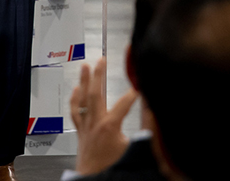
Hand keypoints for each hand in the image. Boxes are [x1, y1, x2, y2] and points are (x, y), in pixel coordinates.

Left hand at [71, 56, 138, 174]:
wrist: (94, 179)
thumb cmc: (113, 167)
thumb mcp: (133, 148)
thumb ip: (146, 130)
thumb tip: (155, 114)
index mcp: (109, 126)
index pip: (124, 102)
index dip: (134, 92)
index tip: (141, 83)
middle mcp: (95, 123)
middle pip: (96, 94)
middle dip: (99, 75)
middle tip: (102, 60)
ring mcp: (86, 127)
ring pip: (82, 100)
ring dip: (84, 82)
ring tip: (85, 66)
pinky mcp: (81, 132)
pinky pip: (75, 112)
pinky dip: (74, 99)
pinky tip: (76, 89)